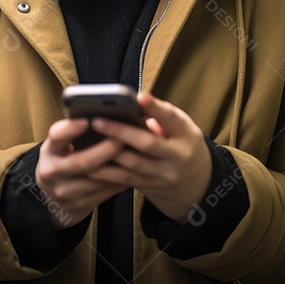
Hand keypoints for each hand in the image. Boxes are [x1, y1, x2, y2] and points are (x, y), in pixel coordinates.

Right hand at [35, 118, 129, 229]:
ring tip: (135, 154)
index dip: (70, 129)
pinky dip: (120, 180)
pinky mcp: (79, 206)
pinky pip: (105, 193)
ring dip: (118, 167)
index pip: (56, 137)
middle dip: (104, 150)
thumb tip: (105, 115)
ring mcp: (65, 192)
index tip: (87, 120)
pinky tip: (132, 170)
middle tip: (122, 138)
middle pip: (81, 162)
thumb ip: (76, 133)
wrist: (54, 200)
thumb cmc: (64, 161)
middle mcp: (52, 172)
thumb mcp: (61, 147)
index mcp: (49, 151)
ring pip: (97, 180)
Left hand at [86, 91, 211, 223]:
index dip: (155, 108)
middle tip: (97, 120)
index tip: (139, 97)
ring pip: (132, 164)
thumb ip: (164, 116)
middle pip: (147, 144)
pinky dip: (105, 172)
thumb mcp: (184, 130)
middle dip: (120, 132)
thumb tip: (137, 102)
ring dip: (107, 153)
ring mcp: (161, 175)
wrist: (196, 187)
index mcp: (186, 136)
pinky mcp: (147, 187)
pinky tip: (89, 163)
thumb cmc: (185, 148)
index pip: (172, 119)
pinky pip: (124, 179)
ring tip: (87, 140)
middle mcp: (175, 158)